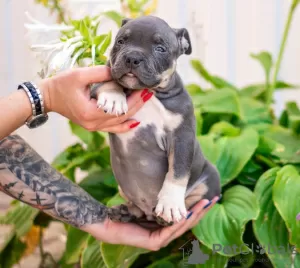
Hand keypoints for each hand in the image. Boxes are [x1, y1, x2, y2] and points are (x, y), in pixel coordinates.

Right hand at [40, 66, 151, 132]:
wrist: (48, 97)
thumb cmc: (61, 85)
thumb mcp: (80, 75)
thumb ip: (101, 73)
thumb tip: (119, 72)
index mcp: (91, 112)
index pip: (119, 107)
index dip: (133, 98)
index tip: (144, 88)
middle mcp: (94, 124)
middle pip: (122, 116)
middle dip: (137, 104)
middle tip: (149, 93)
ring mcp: (93, 127)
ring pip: (119, 123)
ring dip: (133, 112)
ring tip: (145, 100)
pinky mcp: (93, 125)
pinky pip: (112, 128)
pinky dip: (124, 125)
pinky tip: (135, 122)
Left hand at [86, 197, 218, 250]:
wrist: (107, 222)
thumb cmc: (124, 210)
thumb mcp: (145, 201)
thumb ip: (158, 197)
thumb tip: (168, 182)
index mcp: (164, 224)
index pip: (185, 216)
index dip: (197, 206)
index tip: (208, 195)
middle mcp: (165, 233)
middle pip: (188, 221)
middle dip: (202, 210)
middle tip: (215, 198)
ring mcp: (161, 239)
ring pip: (183, 226)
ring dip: (196, 215)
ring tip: (207, 203)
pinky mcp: (155, 242)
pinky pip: (171, 230)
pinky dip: (181, 221)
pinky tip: (189, 211)